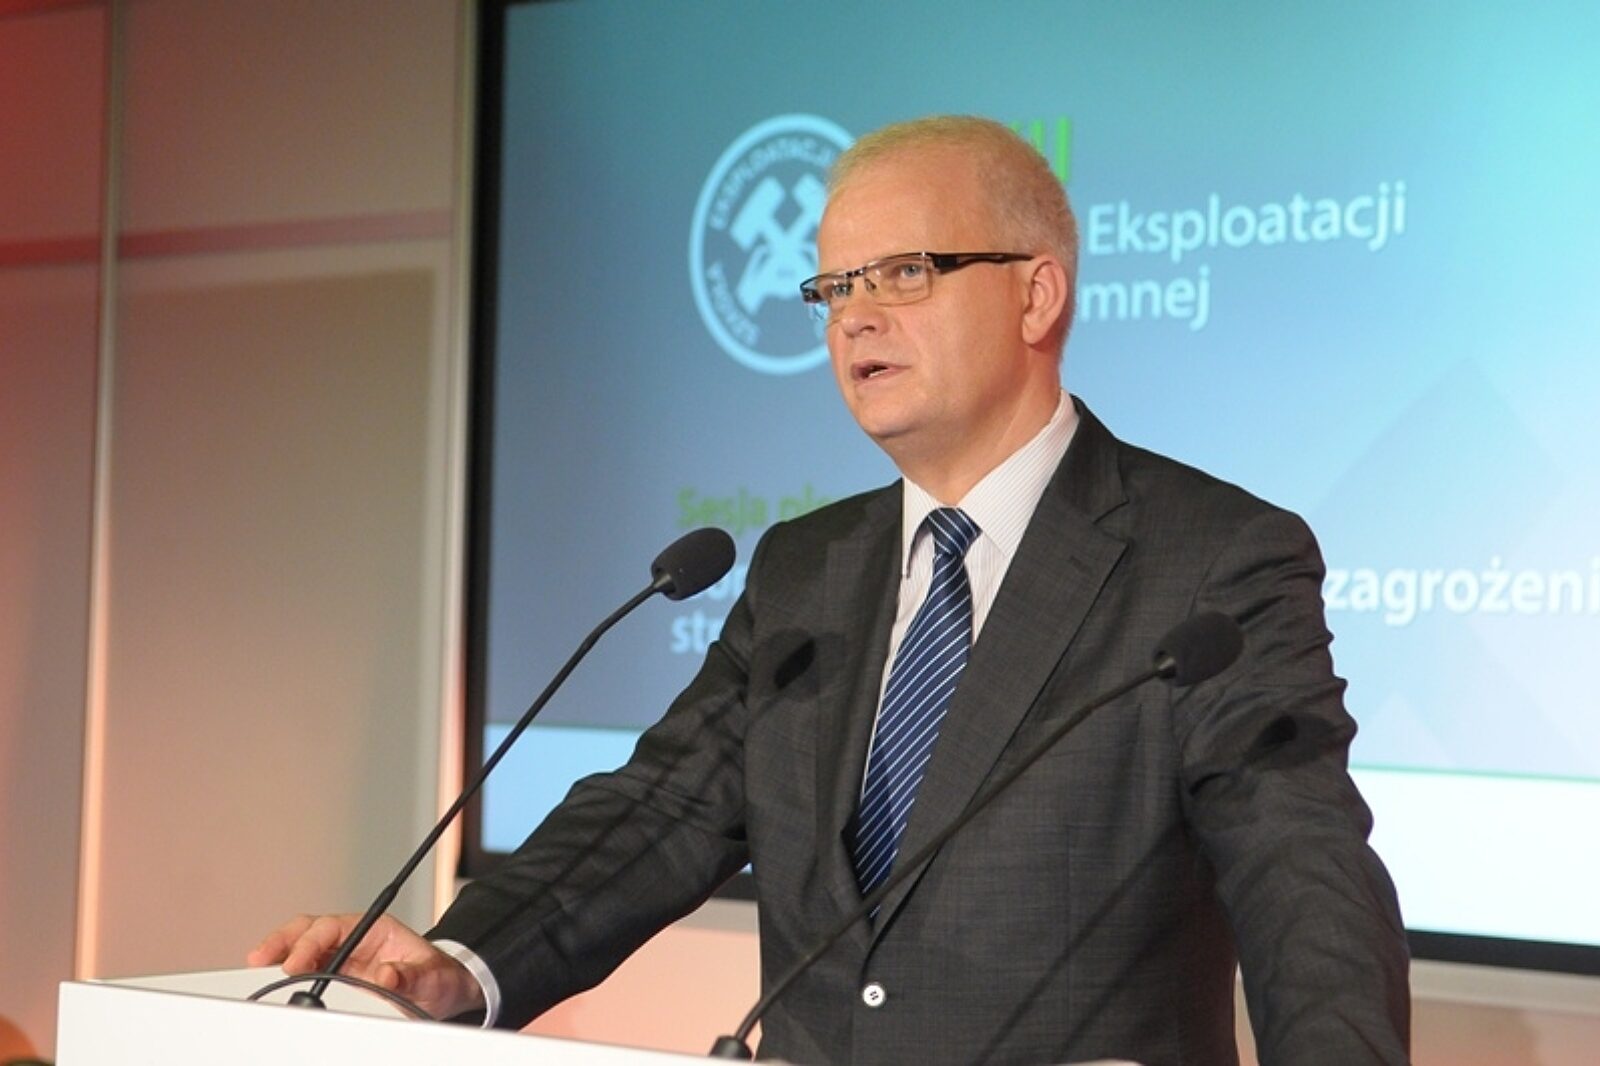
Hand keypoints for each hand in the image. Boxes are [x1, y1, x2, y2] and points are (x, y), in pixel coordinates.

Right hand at [248, 913, 484, 1019]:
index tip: (295, 963)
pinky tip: (273, 980)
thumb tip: (386, 976)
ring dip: (279, 952)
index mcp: (376, 929)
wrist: (444, 990)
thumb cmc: (438, 977)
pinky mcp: (339, 975)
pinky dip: (288, 971)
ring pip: (303, 945)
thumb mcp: (431, 977)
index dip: (311, 942)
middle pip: (310, 930)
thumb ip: (411, 976)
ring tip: (256, 965)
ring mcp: (345, 956)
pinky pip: (308, 967)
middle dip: (283, 941)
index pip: (333, 927)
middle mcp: (355, 938)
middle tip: (259, 959)